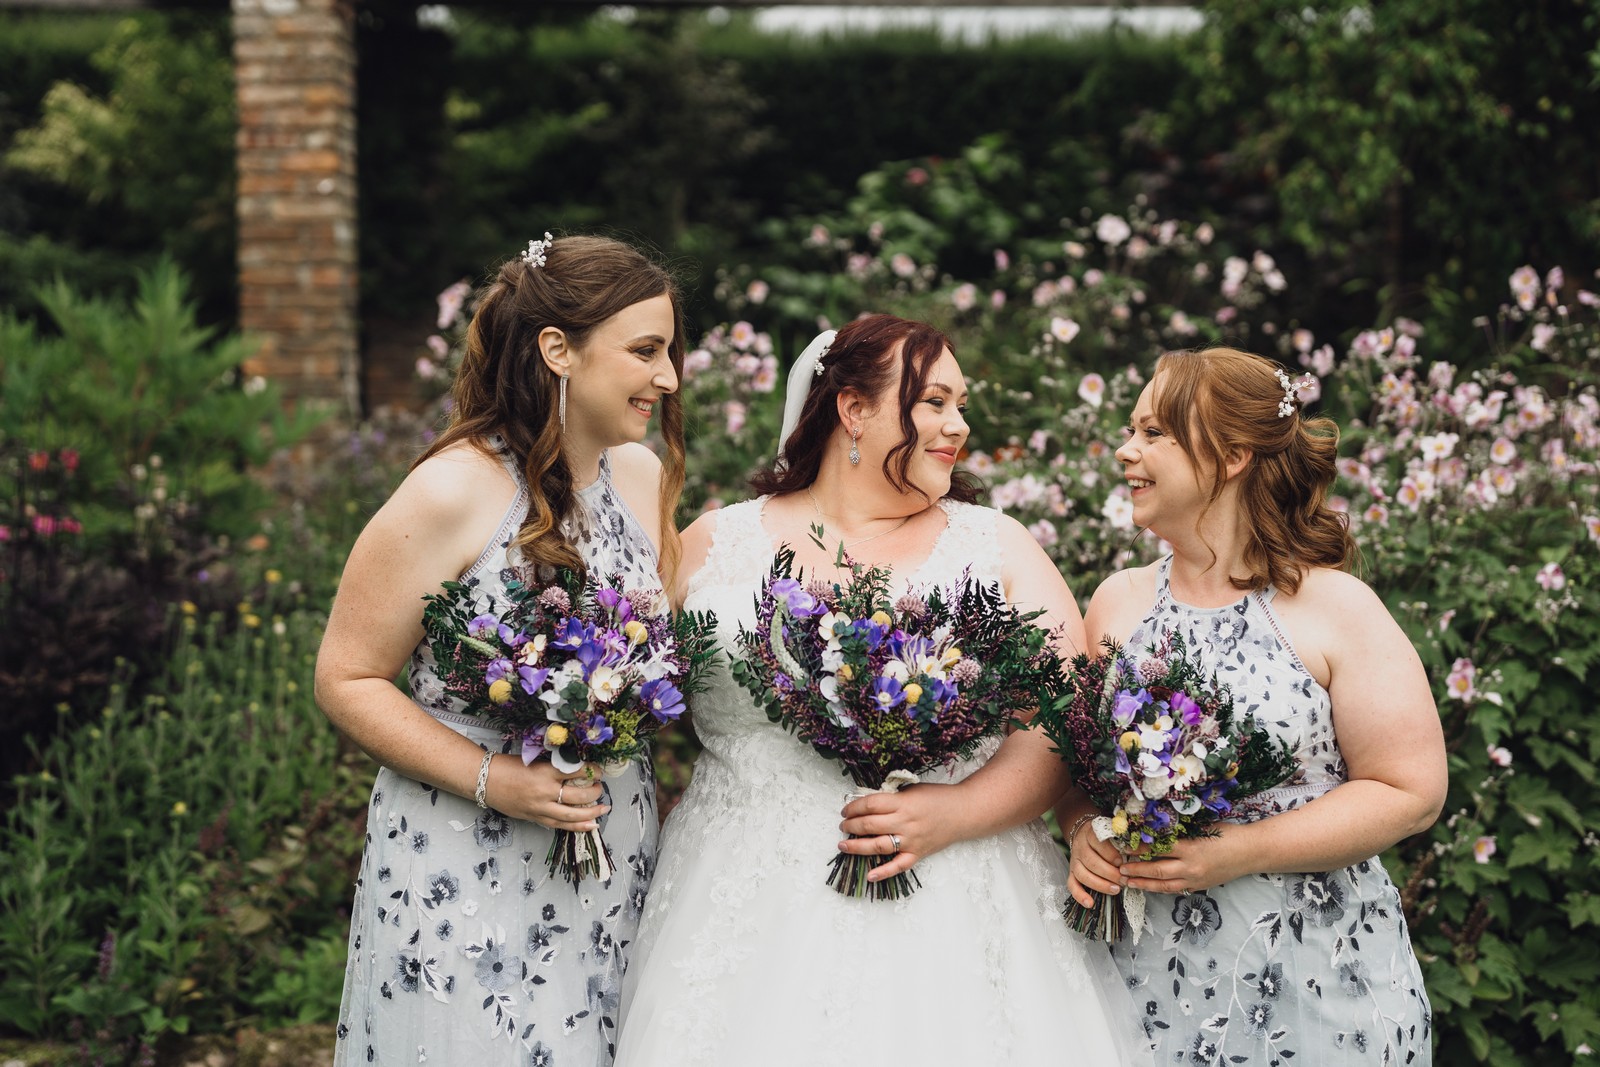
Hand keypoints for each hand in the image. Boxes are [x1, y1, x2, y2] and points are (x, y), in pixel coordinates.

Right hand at [484, 756, 608, 830]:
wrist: (486, 780)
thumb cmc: (509, 766)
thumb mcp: (535, 760)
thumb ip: (555, 767)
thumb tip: (579, 769)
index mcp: (546, 772)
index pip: (577, 772)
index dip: (593, 771)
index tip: (599, 770)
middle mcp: (545, 791)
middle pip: (579, 796)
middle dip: (595, 792)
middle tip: (600, 787)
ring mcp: (540, 807)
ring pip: (572, 814)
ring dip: (592, 812)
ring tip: (603, 808)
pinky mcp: (535, 817)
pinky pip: (560, 825)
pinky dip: (577, 826)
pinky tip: (591, 825)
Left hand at [836, 783, 962, 882]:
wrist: (964, 812)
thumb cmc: (938, 797)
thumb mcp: (912, 790)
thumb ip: (891, 798)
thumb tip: (867, 804)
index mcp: (903, 803)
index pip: (870, 805)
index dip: (853, 807)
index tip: (846, 810)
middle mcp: (905, 823)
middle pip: (870, 825)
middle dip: (851, 826)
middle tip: (843, 826)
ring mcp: (911, 841)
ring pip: (878, 846)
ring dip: (857, 847)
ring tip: (843, 845)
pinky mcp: (918, 854)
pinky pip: (898, 866)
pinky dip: (883, 872)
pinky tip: (869, 875)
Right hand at [1065, 817, 1124, 908]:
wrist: (1084, 834)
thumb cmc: (1104, 836)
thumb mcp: (1114, 833)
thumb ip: (1128, 841)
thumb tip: (1148, 849)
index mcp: (1091, 834)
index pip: (1098, 843)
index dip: (1111, 854)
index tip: (1124, 862)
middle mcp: (1080, 847)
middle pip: (1092, 862)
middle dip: (1110, 873)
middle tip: (1124, 880)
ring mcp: (1075, 861)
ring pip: (1083, 875)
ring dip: (1100, 884)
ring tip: (1116, 890)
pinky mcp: (1072, 872)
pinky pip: (1072, 885)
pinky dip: (1080, 895)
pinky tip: (1090, 903)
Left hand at [1118, 831, 1242, 894]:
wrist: (1250, 852)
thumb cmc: (1227, 834)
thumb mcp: (1201, 828)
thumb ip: (1179, 831)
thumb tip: (1154, 829)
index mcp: (1189, 847)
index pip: (1156, 849)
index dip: (1137, 849)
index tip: (1122, 846)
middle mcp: (1190, 866)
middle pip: (1156, 870)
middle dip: (1136, 870)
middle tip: (1119, 869)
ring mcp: (1195, 879)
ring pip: (1163, 885)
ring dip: (1144, 884)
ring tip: (1128, 882)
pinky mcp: (1199, 886)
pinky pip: (1175, 889)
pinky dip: (1160, 888)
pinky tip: (1149, 886)